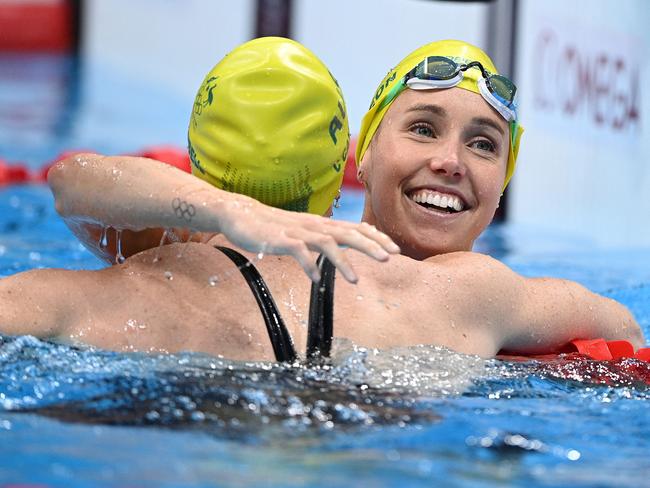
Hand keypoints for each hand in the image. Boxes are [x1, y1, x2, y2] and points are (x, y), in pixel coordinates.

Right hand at [218, 197, 399, 282]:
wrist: (241, 215)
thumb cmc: (274, 226)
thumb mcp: (304, 230)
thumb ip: (324, 237)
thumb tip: (344, 245)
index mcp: (322, 224)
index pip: (356, 228)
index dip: (376, 237)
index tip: (395, 249)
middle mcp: (314, 226)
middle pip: (349, 233)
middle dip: (371, 245)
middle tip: (390, 258)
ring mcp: (298, 232)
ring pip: (326, 243)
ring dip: (343, 261)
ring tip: (355, 280)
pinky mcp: (280, 240)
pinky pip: (298, 252)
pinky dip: (308, 265)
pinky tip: (315, 279)